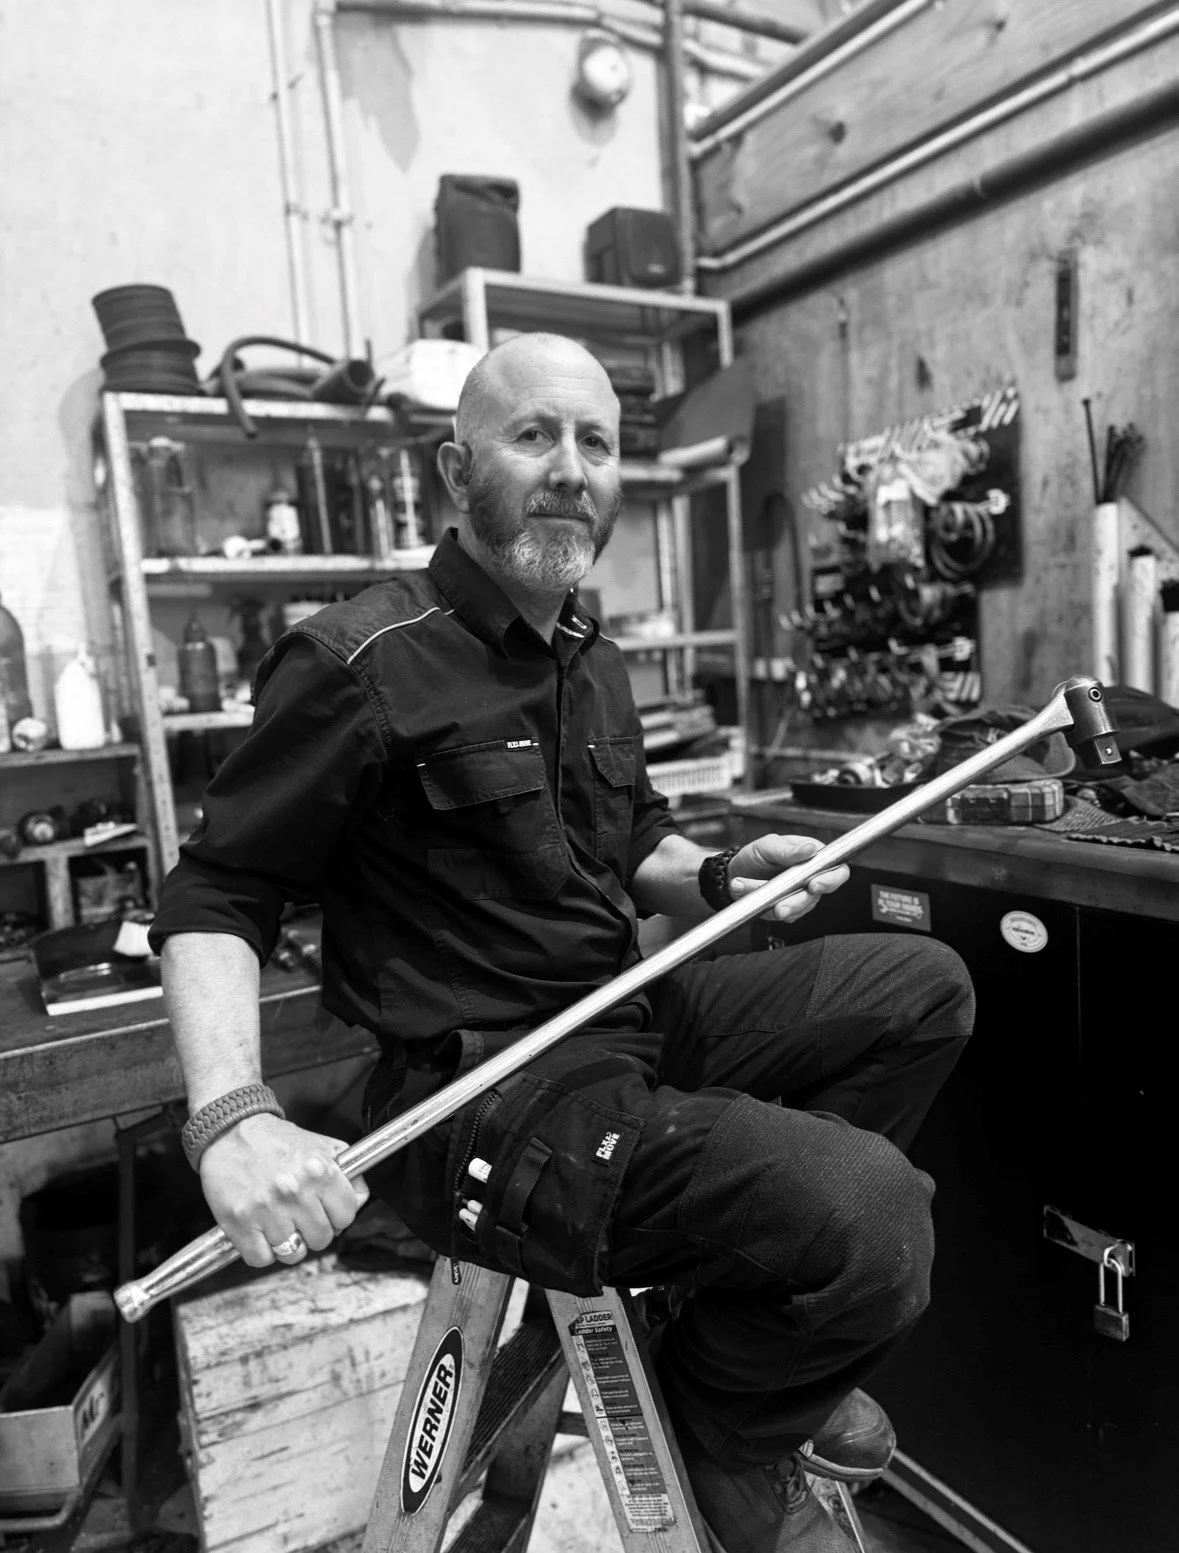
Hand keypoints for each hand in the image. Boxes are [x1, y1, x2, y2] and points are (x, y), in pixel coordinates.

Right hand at [198, 1113, 369, 1267]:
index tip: (327, 1211)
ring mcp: (267, 1210)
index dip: (337, 1216)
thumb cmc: (275, 1140)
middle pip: (322, 1239)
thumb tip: (360, 1199)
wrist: (229, 1132)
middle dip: (313, 1230)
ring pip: (292, 1254)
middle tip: (300, 1216)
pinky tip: (260, 1230)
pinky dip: (262, 1251)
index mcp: (319, 1171)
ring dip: (286, 1243)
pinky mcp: (240, 1223)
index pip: (346, 1216)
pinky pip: (262, 1259)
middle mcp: (295, 1192)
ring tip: (278, 1221)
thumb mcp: (321, 1145)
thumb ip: (348, 1173)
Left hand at [727, 834, 848, 923]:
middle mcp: (810, 879)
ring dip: (773, 904)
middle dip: (797, 902)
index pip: (837, 871)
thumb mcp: (767, 845)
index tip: (814, 885)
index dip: (830, 880)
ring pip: (797, 909)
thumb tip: (810, 849)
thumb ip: (787, 849)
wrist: (737, 872)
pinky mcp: (787, 910)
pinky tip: (749, 895)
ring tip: (749, 889)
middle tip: (780, 906)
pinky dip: (763, 908)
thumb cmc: (756, 855)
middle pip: (817, 896)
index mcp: (813, 858)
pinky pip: (781, 915)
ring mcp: (799, 896)